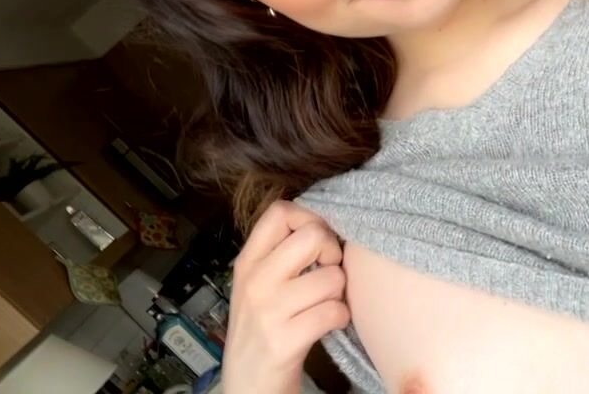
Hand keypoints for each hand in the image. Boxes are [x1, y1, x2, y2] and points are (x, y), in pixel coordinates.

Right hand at [222, 201, 348, 393]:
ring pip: (333, 277)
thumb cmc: (263, 328)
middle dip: (333, 252)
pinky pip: (335, 312)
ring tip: (325, 305)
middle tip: (328, 272)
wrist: (248, 383)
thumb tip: (324, 225)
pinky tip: (327, 324)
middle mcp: (255, 282)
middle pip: (313, 236)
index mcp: (248, 262)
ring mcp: (268, 311)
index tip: (318, 242)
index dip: (311, 218)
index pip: (279, 212)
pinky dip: (340, 318)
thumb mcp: (259, 285)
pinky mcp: (285, 340)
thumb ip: (282, 254)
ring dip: (339, 294)